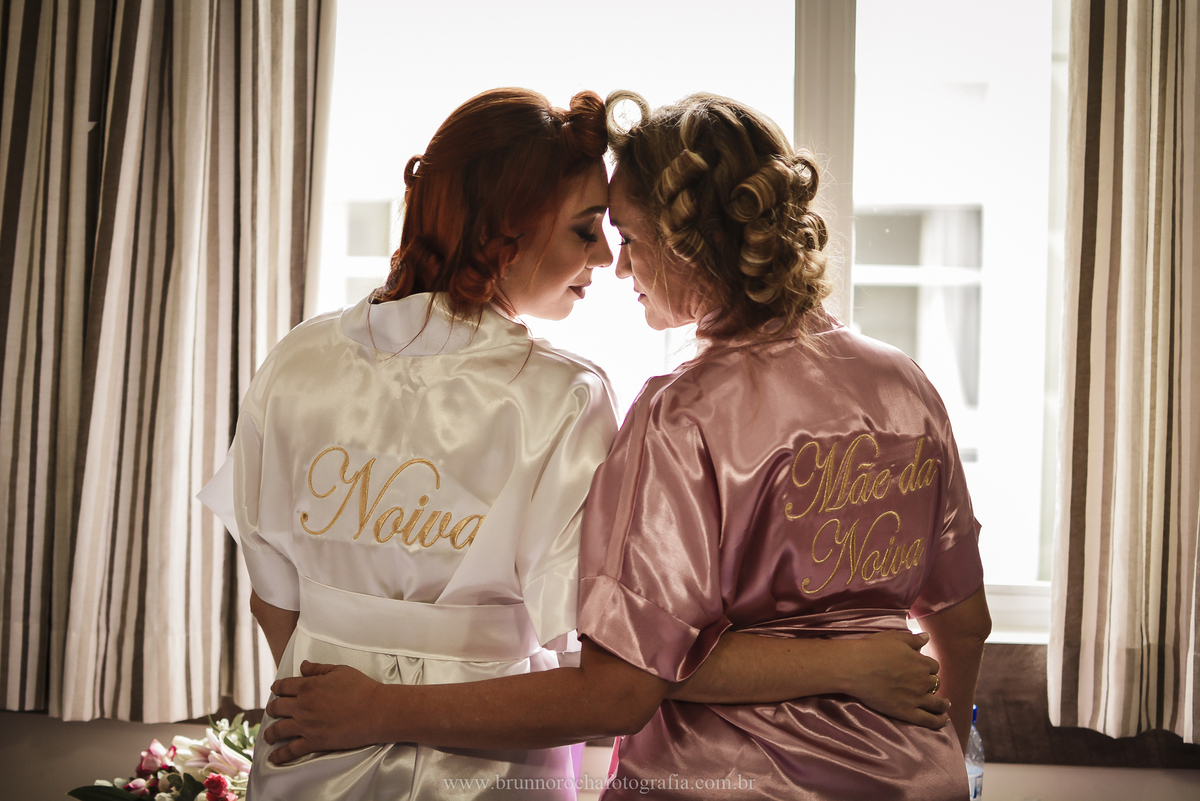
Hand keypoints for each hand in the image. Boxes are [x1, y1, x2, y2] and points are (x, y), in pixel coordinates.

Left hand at [263, 661, 385, 763]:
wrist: (375, 710)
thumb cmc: (361, 688)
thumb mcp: (340, 670)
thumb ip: (318, 668)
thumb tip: (303, 666)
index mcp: (308, 686)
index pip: (283, 686)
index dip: (277, 688)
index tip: (276, 690)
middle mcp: (302, 706)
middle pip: (277, 708)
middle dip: (272, 709)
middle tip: (273, 711)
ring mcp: (306, 725)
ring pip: (278, 730)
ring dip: (270, 733)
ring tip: (269, 736)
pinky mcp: (314, 742)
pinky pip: (291, 750)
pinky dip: (280, 755)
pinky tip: (274, 758)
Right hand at [844, 631, 949, 729]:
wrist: (856, 667)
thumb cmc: (872, 649)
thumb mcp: (894, 638)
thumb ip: (913, 639)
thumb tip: (927, 637)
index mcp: (921, 662)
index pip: (933, 666)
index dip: (928, 668)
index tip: (923, 669)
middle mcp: (923, 681)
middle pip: (935, 683)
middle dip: (932, 684)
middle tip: (929, 687)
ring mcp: (916, 698)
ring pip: (937, 703)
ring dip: (943, 704)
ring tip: (945, 705)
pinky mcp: (907, 712)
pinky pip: (928, 720)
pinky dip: (938, 721)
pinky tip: (943, 721)